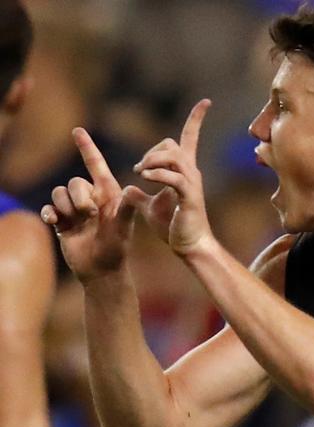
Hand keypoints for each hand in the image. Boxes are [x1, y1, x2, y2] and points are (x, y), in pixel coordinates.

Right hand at [41, 128, 135, 282]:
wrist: (102, 270)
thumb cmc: (117, 248)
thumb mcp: (124, 228)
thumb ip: (125, 209)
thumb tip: (128, 190)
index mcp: (108, 193)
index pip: (95, 165)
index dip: (87, 148)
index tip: (78, 130)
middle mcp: (91, 197)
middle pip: (74, 182)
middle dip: (79, 197)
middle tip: (90, 214)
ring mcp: (74, 209)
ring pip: (59, 193)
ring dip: (66, 207)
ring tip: (78, 222)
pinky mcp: (61, 221)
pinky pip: (47, 208)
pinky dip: (49, 214)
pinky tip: (56, 223)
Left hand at [127, 99, 212, 256]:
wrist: (190, 246)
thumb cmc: (173, 227)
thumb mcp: (150, 208)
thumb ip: (139, 197)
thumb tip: (127, 189)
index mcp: (183, 172)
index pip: (190, 138)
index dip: (197, 119)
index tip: (206, 102)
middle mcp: (191, 173)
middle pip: (173, 144)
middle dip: (152, 151)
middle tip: (139, 170)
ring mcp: (191, 184)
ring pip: (174, 156)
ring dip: (153, 160)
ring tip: (141, 173)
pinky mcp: (189, 197)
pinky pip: (174, 177)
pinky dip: (157, 174)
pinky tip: (144, 178)